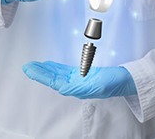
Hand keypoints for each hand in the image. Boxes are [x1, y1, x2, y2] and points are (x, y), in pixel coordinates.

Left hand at [22, 61, 136, 98]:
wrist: (126, 79)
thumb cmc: (115, 82)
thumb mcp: (98, 85)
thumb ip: (81, 87)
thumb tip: (63, 88)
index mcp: (78, 88)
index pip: (55, 82)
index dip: (42, 76)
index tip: (30, 70)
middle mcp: (77, 85)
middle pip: (54, 79)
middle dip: (40, 73)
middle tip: (27, 66)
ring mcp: (80, 79)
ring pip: (59, 75)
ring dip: (47, 70)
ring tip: (36, 65)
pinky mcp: (84, 74)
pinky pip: (67, 71)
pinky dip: (57, 68)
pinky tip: (52, 65)